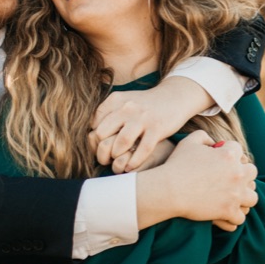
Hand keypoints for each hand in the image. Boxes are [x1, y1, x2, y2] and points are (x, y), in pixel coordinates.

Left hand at [91, 76, 210, 172]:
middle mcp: (127, 107)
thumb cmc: (144, 105)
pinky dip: (134, 161)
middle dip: (102, 150)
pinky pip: (143, 149)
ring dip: (117, 156)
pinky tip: (131, 166)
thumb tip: (90, 134)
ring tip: (119, 161)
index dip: (94, 139)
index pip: (94, 124)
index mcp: (115, 100)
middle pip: (103, 134)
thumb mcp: (124, 102)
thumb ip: (107, 114)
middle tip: (106, 159)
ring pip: (122, 142)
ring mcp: (143, 117)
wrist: (174, 96)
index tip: (99, 147)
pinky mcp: (157, 127)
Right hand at [134, 131, 256, 229]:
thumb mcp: (188, 142)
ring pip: (252, 197)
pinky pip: (240, 218)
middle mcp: (237, 174)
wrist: (168, 190)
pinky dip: (233, 217)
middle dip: (243, 174)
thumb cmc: (176, 165)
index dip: (230, 153)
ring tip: (233, 199)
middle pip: (252, 172)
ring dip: (244, 198)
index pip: (238, 150)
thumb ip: (203, 137)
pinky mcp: (228, 211)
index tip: (221, 159)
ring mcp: (235, 194)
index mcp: (229, 155)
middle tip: (231, 179)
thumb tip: (213, 143)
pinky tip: (225, 215)